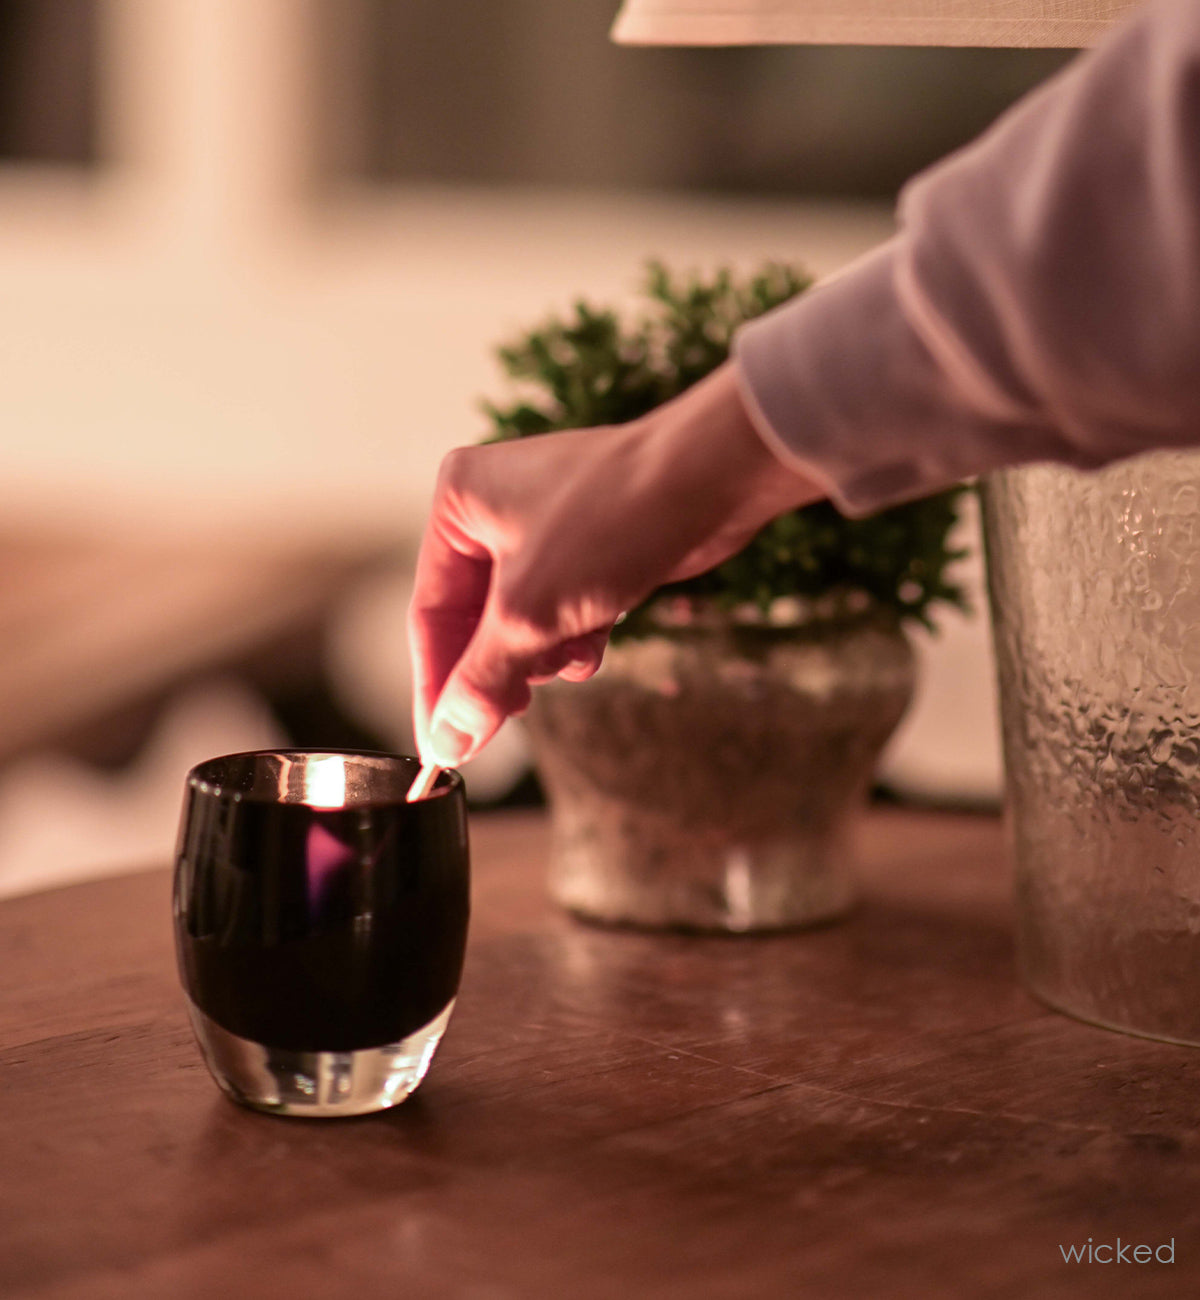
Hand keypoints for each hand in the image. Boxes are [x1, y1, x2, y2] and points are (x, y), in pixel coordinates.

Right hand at [407, 362, 824, 767]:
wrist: (710, 482)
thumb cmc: (612, 521)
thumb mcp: (531, 614)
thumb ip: (483, 681)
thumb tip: (449, 740)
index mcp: (458, 502)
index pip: (429, 613)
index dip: (435, 686)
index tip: (441, 746)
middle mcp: (494, 508)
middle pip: (476, 621)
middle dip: (500, 668)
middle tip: (505, 719)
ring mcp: (545, 526)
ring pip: (523, 620)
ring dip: (544, 653)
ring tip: (568, 656)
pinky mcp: (591, 544)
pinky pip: (563, 608)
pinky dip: (575, 635)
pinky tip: (594, 644)